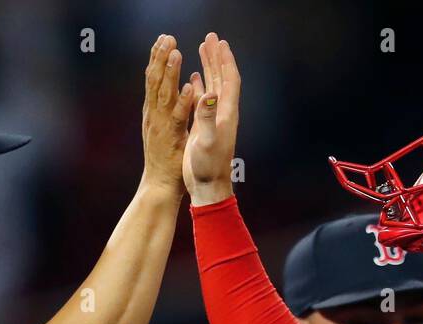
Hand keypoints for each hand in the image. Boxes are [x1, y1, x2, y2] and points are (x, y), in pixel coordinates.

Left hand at [141, 34, 196, 196]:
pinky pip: (152, 92)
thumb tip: (196, 94)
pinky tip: (157, 63)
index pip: (170, 95)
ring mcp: (151, 118)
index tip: (176, 54)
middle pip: (158, 85)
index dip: (173, 74)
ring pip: (153, 85)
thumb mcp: (186, 149)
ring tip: (163, 41)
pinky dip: (155, 74)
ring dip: (157, 62)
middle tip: (169, 39)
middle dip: (164, 61)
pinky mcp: (150, 119)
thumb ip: (190, 120)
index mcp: (169, 126)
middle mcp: (156, 119)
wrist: (159, 186)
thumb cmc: (176, 172)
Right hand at [184, 32, 240, 205]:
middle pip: (222, 78)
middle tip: (211, 37)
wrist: (208, 187)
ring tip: (203, 48)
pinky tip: (194, 78)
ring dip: (209, 67)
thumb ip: (207, 118)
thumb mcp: (206, 142)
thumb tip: (209, 93)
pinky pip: (204, 100)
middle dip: (217, 57)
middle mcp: (223, 114)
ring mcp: (214, 120)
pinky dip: (200, 84)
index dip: (225, 61)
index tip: (220, 43)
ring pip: (213, 86)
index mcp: (226, 114)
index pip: (229, 81)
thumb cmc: (208, 168)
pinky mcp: (205, 126)